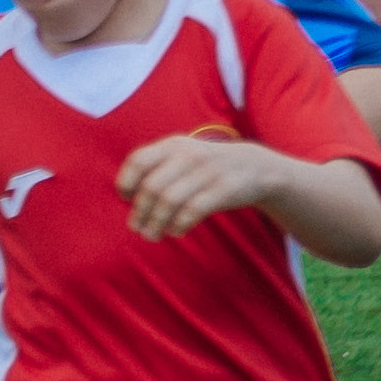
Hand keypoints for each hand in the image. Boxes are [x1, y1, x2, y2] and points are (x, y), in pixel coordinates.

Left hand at [115, 132, 278, 242]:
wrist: (254, 166)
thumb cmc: (205, 167)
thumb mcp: (182, 155)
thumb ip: (156, 168)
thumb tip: (126, 197)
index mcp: (173, 145)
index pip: (138, 160)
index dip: (126, 182)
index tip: (126, 199)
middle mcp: (188, 155)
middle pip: (151, 186)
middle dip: (140, 211)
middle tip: (136, 227)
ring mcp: (207, 171)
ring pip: (170, 201)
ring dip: (156, 222)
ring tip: (151, 235)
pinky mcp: (223, 189)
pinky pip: (193, 210)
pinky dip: (179, 224)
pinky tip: (175, 232)